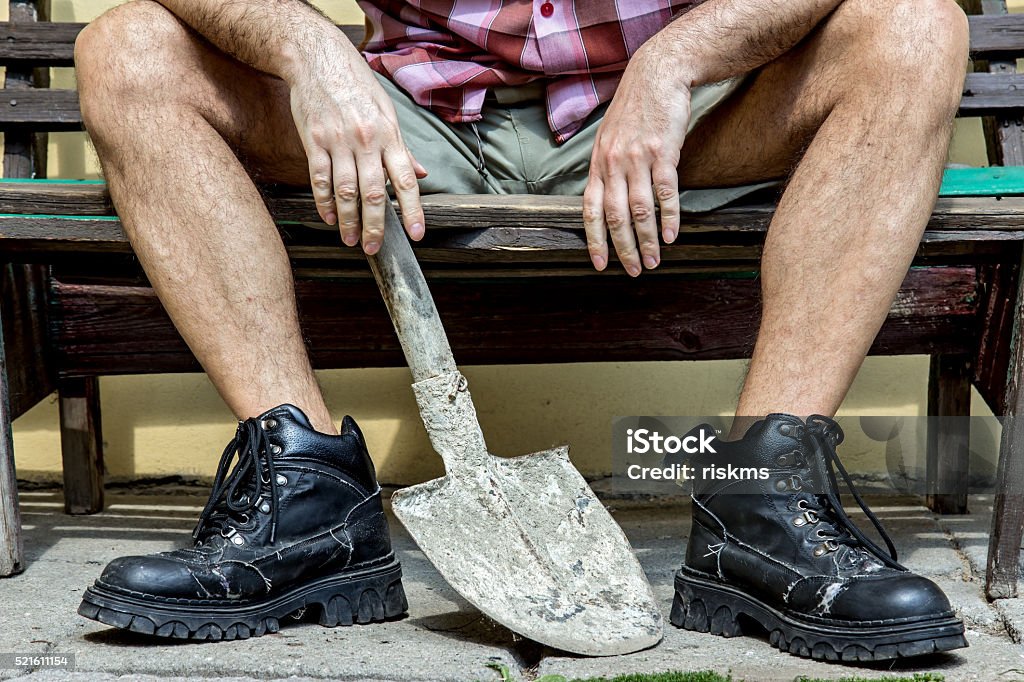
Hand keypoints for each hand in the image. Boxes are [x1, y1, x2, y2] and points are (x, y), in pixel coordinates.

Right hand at [287, 46, 426, 254]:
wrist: (318, 58)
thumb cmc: (356, 85)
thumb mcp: (387, 111)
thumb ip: (403, 147)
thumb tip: (422, 174)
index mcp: (389, 135)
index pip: (406, 180)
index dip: (413, 210)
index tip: (417, 234)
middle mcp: (366, 140)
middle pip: (374, 193)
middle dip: (376, 226)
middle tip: (375, 248)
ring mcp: (338, 141)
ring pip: (345, 191)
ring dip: (348, 220)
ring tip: (351, 239)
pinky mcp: (314, 140)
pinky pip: (320, 179)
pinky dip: (324, 202)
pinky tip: (328, 217)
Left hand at [583, 40, 693, 274]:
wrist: (657, 75)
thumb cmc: (635, 109)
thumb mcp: (609, 137)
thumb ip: (606, 168)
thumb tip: (604, 198)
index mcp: (598, 164)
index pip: (590, 210)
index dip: (594, 240)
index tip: (600, 264)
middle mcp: (613, 164)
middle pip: (615, 217)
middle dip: (623, 249)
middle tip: (634, 270)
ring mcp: (637, 158)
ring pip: (640, 210)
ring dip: (647, 240)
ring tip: (655, 261)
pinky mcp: (663, 152)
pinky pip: (665, 192)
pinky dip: (669, 217)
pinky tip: (672, 235)